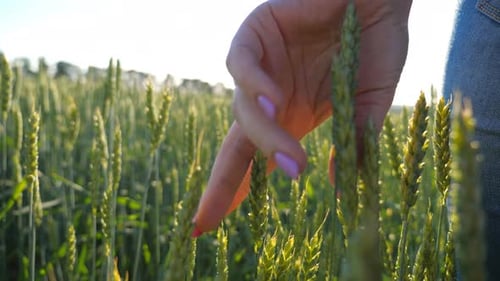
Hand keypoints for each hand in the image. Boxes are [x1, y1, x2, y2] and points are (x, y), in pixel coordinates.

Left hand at [192, 0, 411, 235]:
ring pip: (244, 109)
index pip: (254, 161)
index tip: (208, 226)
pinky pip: (242, 63)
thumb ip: (354, 141)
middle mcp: (270, 97)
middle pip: (236, 145)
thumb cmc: (376, 45)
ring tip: (290, 161)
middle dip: (221, 183)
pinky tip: (276, 100)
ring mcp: (261, 67)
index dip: (232, 192)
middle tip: (212, 220)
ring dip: (265, 135)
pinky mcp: (256, 32)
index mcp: (292, 117)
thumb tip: (340, 187)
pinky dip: (256, 83)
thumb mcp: (368, 103)